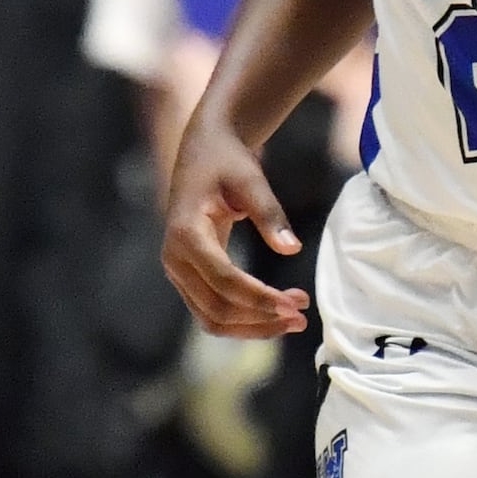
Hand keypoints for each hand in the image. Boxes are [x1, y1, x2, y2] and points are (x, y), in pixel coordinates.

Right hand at [160, 123, 308, 339]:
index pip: (224, 279)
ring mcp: (178, 270)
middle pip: (216, 308)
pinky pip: (211, 311)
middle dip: (260, 318)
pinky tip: (274, 314)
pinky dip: (243, 320)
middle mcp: (175, 257)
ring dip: (253, 326)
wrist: (202, 151)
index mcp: (186, 232)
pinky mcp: (187, 277)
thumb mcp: (251, 179)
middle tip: (301, 317)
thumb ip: (269, 214)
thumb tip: (291, 248)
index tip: (295, 303)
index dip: (260, 298)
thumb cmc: (226, 161)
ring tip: (293, 320)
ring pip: (212, 318)